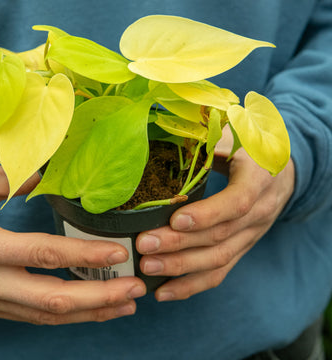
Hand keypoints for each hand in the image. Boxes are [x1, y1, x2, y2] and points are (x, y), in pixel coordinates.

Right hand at [0, 164, 145, 324]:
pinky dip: (67, 315)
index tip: (117, 254)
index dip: (83, 256)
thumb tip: (48, 173)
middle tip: (135, 288)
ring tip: (125, 304)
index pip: (42, 255)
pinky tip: (91, 308)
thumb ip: (10, 177)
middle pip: (51, 300)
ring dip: (89, 312)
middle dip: (98, 297)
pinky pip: (33, 317)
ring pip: (46, 316)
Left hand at [136, 126, 294, 301]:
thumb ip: (208, 137)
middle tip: (144, 246)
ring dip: (181, 268)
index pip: (237, 202)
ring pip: (219, 260)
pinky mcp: (241, 248)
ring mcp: (251, 235)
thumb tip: (167, 129)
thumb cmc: (247, 147)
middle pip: (220, 236)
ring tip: (147, 269)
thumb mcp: (234, 135)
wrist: (278, 172)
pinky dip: (191, 285)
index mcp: (258, 180)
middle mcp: (259, 213)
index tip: (174, 218)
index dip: (207, 214)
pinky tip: (163, 292)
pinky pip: (219, 272)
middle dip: (180, 244)